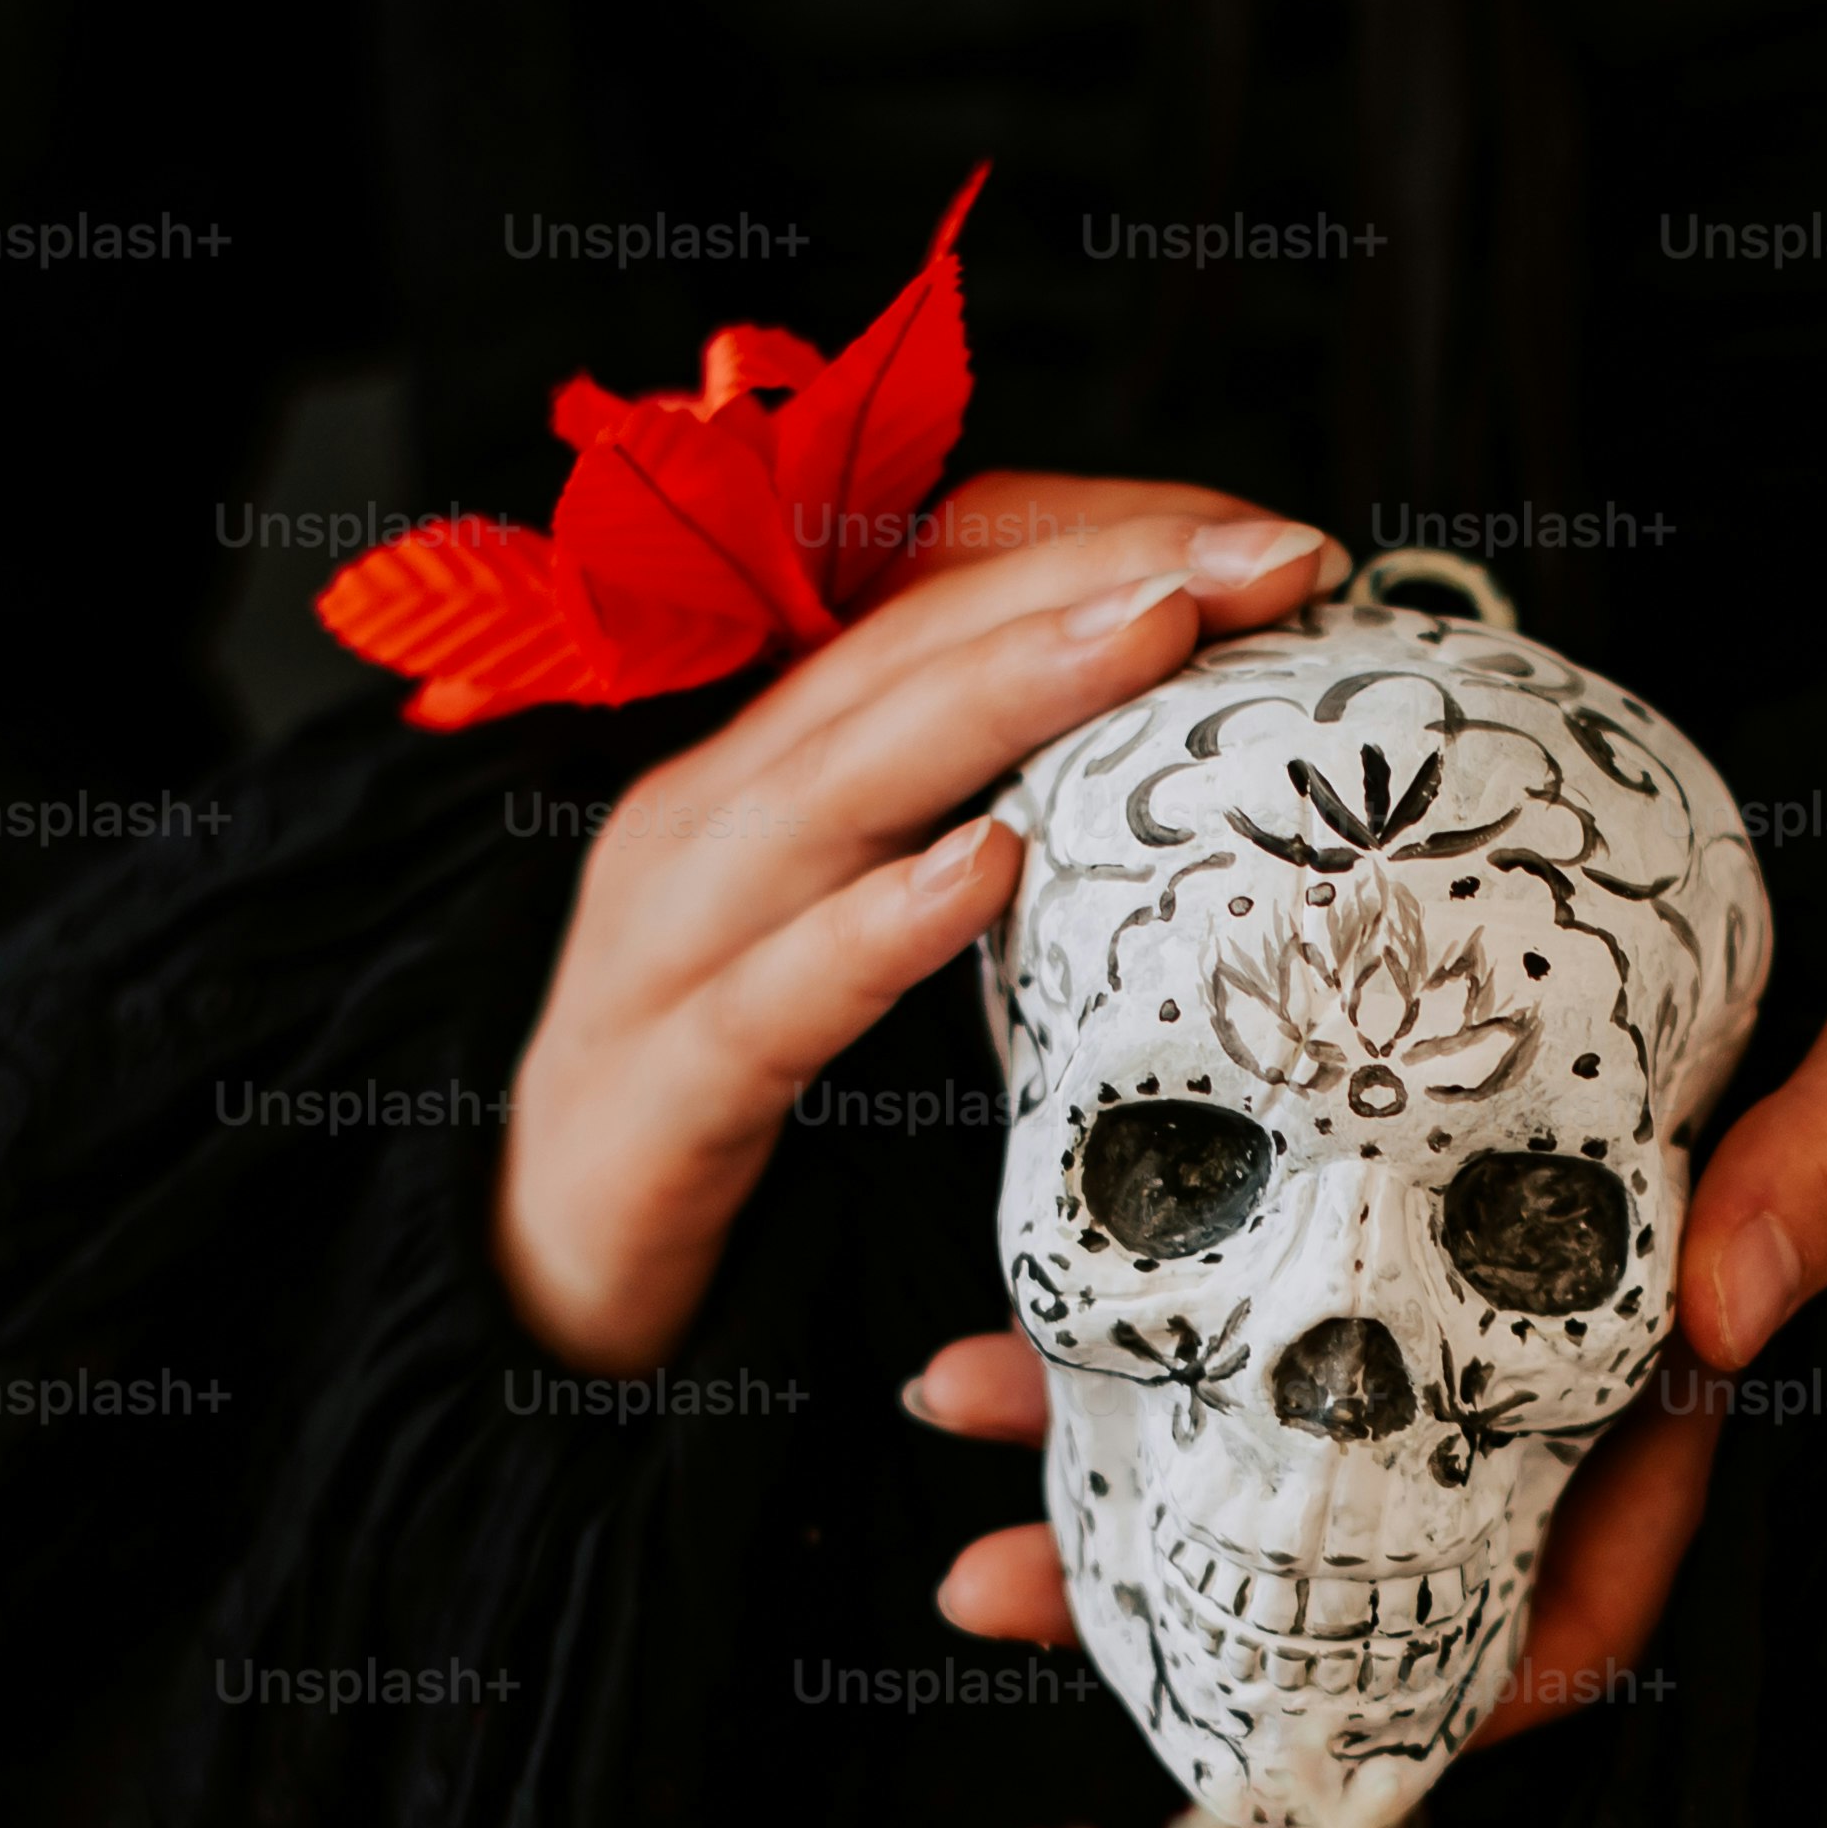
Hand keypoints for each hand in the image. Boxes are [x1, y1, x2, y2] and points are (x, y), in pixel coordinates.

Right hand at [497, 473, 1347, 1373]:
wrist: (552, 1288)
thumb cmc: (740, 1096)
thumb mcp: (871, 936)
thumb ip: (990, 837)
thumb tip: (1190, 771)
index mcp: (767, 763)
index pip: (932, 589)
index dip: (1097, 540)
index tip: (1274, 540)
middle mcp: (706, 818)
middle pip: (904, 649)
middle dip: (1094, 579)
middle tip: (1271, 551)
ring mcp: (661, 948)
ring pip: (838, 784)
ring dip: (1007, 693)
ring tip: (1158, 631)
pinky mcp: (650, 1098)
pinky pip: (772, 999)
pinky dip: (877, 926)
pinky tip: (987, 870)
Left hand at [924, 738, 1826, 1739]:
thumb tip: (1720, 1314)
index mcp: (1713, 1335)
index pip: (1586, 1584)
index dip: (1438, 1694)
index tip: (1265, 1730)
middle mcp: (1588, 1303)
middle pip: (1379, 1512)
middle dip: (1189, 1575)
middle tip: (994, 1581)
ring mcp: (1507, 1207)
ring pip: (1292, 1370)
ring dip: (1118, 1415)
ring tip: (950, 1404)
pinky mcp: (1442, 1093)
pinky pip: (1280, 1200)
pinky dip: (1154, 1228)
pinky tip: (1020, 1217)